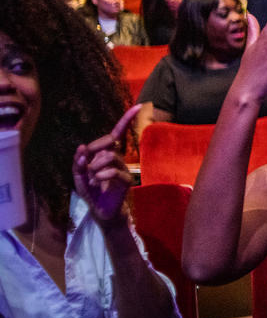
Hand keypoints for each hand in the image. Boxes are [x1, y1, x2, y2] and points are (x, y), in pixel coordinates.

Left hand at [73, 104, 140, 223]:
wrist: (100, 211)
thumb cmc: (91, 192)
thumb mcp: (78, 176)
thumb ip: (78, 162)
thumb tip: (82, 147)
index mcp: (107, 153)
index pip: (117, 133)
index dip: (126, 119)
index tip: (139, 106)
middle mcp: (117, 157)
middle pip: (108, 141)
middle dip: (93, 151)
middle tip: (87, 168)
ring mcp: (123, 168)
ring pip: (109, 156)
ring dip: (95, 166)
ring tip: (92, 178)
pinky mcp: (126, 180)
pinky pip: (113, 170)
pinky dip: (101, 175)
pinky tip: (97, 182)